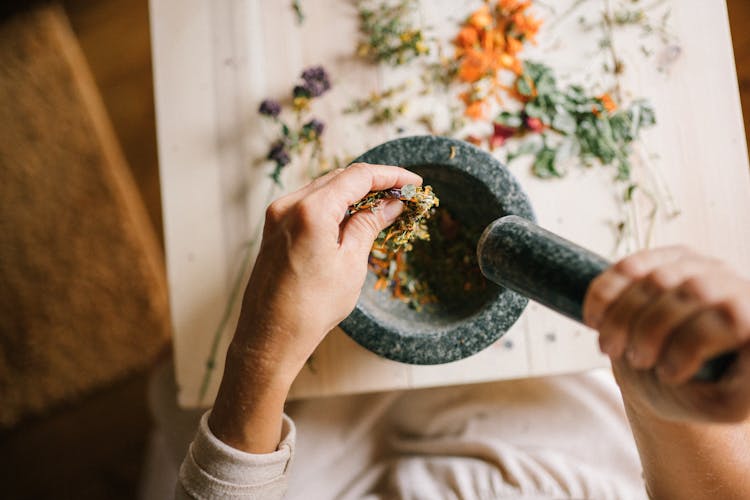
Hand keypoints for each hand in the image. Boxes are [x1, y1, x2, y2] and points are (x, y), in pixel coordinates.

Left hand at [209, 163, 420, 451]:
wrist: (271, 338)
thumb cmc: (311, 307)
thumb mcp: (350, 263)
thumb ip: (369, 225)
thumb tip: (390, 204)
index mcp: (311, 210)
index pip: (358, 177)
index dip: (390, 175)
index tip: (413, 182)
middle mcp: (289, 205)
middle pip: (339, 178)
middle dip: (373, 183)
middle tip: (403, 194)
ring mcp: (277, 216)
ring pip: (323, 189)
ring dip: (354, 193)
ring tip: (383, 206)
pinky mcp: (274, 229)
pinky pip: (309, 205)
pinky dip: (334, 206)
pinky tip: (353, 218)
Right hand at [583, 246, 749, 421]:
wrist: (672, 376)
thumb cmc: (700, 393)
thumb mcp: (720, 403)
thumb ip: (734, 388)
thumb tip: (729, 346)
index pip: (731, 316)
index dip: (690, 343)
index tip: (667, 375)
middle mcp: (737, 286)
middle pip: (691, 292)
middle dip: (648, 330)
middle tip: (633, 362)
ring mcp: (702, 268)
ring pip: (656, 278)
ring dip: (621, 317)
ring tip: (609, 348)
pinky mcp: (666, 259)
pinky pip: (629, 266)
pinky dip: (603, 294)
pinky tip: (594, 321)